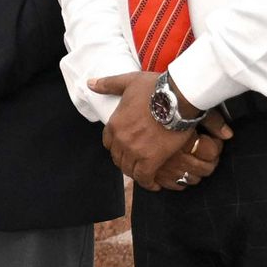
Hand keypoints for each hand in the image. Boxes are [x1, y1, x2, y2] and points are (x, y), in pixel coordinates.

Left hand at [93, 73, 230, 191]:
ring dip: (136, 172)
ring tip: (146, 173)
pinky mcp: (151, 160)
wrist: (177, 98)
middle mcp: (121, 140)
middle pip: (118, 158)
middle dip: (126, 161)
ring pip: (129, 169)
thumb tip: (90, 84)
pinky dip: (148, 183)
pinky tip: (154, 184)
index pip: (109, 143)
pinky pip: (145, 177)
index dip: (117, 147)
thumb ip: (108, 85)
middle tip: (137, 163)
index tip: (126, 148)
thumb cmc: (155, 88)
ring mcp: (135, 151)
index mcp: (114, 124)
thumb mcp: (128, 82)